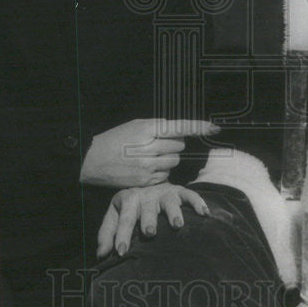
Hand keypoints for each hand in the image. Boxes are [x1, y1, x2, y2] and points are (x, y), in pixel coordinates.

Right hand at [80, 118, 219, 188]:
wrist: (92, 160)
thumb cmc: (115, 139)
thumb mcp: (135, 125)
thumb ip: (158, 127)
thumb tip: (180, 132)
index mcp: (148, 129)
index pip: (180, 127)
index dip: (199, 127)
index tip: (215, 127)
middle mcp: (150, 147)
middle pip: (180, 147)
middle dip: (173, 145)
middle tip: (157, 145)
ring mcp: (148, 166)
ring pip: (175, 162)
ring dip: (168, 159)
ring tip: (150, 157)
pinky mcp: (145, 181)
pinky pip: (166, 175)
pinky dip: (161, 171)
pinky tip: (146, 168)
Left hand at [97, 183, 210, 256]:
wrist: (147, 183)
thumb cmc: (131, 207)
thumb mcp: (115, 215)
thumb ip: (107, 234)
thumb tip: (101, 255)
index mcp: (128, 200)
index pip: (124, 219)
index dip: (121, 235)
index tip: (121, 252)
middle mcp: (146, 195)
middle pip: (147, 208)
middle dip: (148, 220)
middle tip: (150, 233)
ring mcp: (164, 192)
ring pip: (169, 201)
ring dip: (174, 212)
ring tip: (177, 225)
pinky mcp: (179, 191)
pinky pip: (190, 195)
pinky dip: (198, 203)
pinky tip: (205, 214)